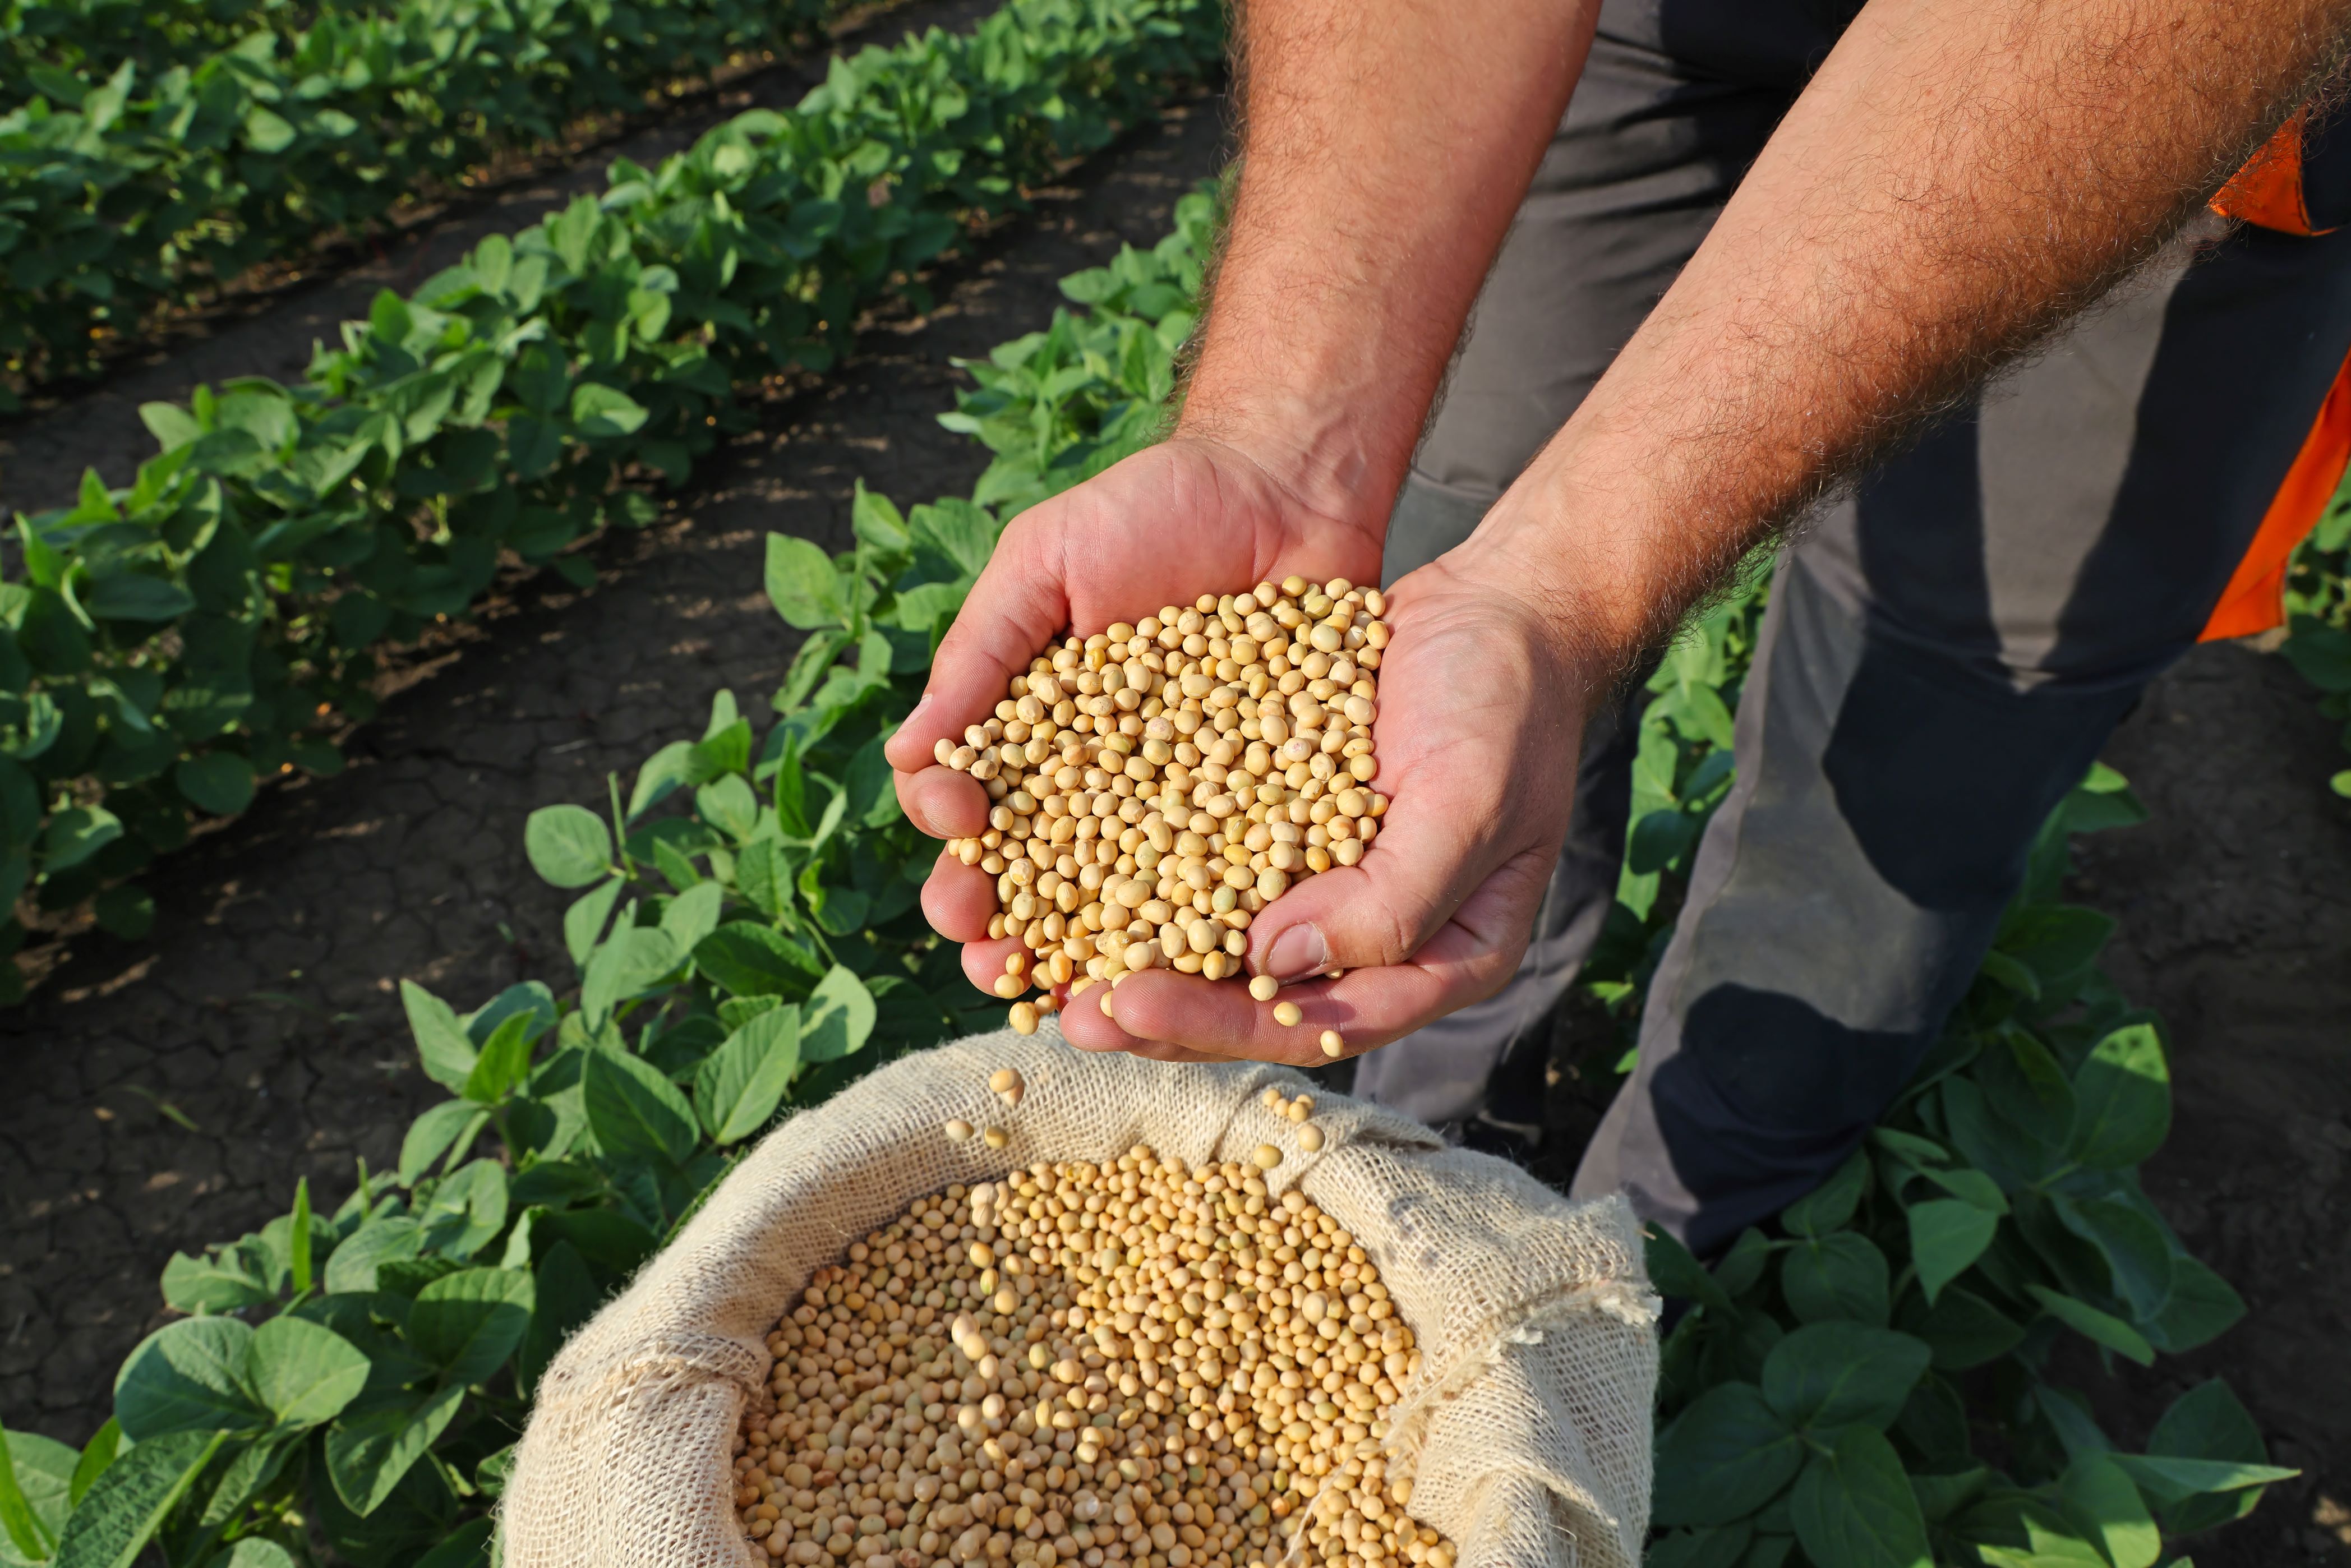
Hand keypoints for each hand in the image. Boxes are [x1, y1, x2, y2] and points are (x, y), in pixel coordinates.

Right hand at [884, 433, 1385, 1039]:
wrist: (1286, 485)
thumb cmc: (1152, 509)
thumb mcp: (1046, 562)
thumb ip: (980, 655)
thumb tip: (903, 758)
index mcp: (1032, 739)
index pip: (972, 811)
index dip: (955, 841)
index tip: (957, 841)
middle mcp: (1098, 788)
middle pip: (1038, 880)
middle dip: (1007, 927)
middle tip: (992, 956)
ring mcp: (1181, 807)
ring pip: (1125, 904)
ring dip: (1093, 957)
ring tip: (1074, 995)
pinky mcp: (1264, 810)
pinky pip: (1232, 881)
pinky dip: (1208, 930)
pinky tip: (1194, 969)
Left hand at [1056, 542, 1597, 1063]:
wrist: (1497, 612)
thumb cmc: (1505, 707)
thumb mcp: (1470, 802)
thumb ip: (1391, 899)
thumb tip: (1276, 966)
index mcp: (1437, 963)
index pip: (1319, 1023)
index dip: (1219, 1027)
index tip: (1126, 1005)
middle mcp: (1371, 941)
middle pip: (1251, 1002)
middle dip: (1155, 1010)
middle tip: (1063, 1012)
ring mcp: (1321, 887)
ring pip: (1214, 944)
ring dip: (1130, 955)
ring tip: (1039, 962)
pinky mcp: (1277, 827)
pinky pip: (1201, 866)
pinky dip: (1137, 874)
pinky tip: (1064, 869)